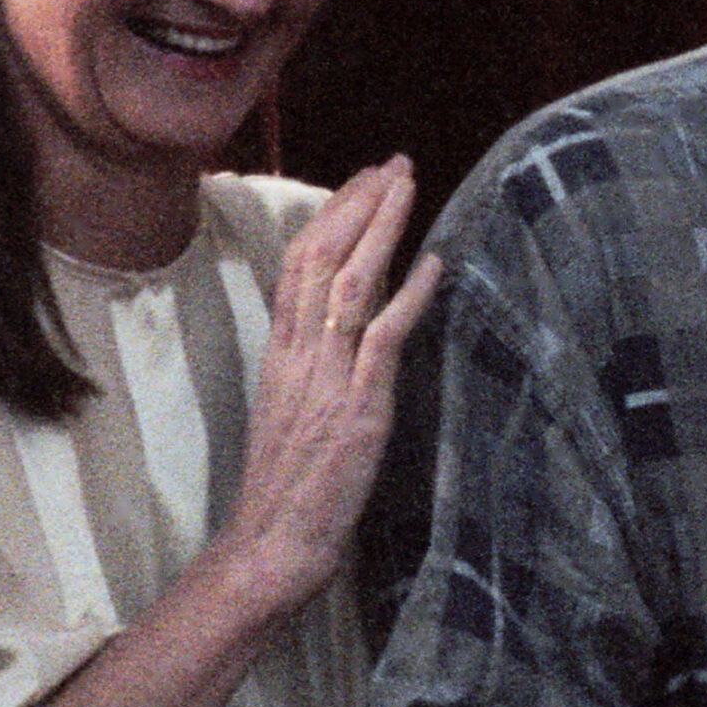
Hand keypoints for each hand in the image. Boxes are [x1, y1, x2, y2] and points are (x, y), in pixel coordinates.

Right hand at [215, 155, 443, 608]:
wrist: (273, 543)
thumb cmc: (288, 488)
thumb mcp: (291, 411)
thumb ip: (310, 367)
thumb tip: (339, 331)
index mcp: (281, 354)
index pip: (299, 265)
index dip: (330, 217)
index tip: (359, 182)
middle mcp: (300, 356)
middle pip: (322, 257)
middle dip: (357, 204)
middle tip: (390, 163)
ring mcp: (328, 379)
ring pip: (350, 283)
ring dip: (381, 228)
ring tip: (406, 185)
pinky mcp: (359, 409)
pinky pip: (383, 339)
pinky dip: (409, 296)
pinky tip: (433, 263)